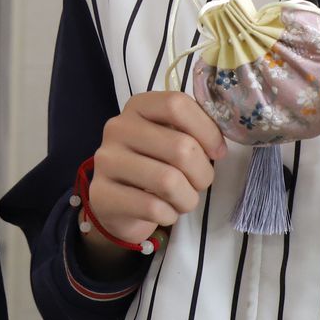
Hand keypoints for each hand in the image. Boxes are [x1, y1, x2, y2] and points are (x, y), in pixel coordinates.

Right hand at [79, 90, 226, 270]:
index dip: (207, 129)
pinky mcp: (102, 195)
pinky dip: (170, 214)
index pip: (177, 105)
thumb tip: (218, 146)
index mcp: (138, 107)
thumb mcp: (171, 139)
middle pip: (180, 147)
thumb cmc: (155, 165)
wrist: (117, 202)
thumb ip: (193, 132)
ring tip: (184, 199)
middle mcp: (117, 128)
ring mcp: (106, 161)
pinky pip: (153, 208)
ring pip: (168, 181)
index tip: (218, 151)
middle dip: (202, 173)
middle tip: (200, 183)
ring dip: (188, 198)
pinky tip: (165, 211)